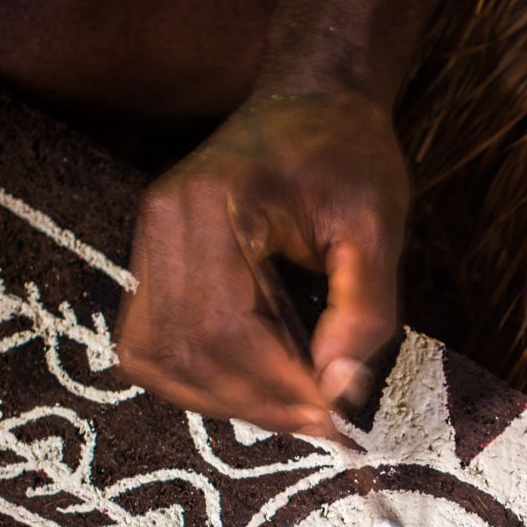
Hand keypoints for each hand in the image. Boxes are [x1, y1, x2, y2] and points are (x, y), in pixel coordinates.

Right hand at [114, 92, 407, 435]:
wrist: (311, 104)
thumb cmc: (349, 159)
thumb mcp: (378, 228)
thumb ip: (364, 312)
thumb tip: (338, 392)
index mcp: (214, 204)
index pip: (225, 326)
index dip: (277, 386)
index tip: (333, 417)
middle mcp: (163, 222)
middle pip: (186, 350)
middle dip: (255, 402)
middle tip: (319, 422)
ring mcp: (147, 242)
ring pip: (156, 358)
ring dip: (222, 400)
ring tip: (289, 407)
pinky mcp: (151, 262)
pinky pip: (151, 345)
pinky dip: (196, 381)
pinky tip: (250, 386)